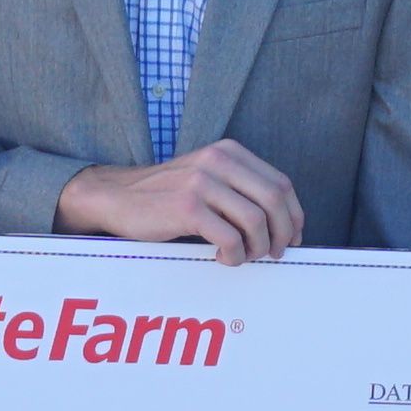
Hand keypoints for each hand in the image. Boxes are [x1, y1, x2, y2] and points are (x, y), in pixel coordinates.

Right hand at [56, 140, 302, 262]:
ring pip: (256, 221)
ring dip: (256, 248)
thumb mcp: (207, 179)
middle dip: (282, 234)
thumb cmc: (165, 197)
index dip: (294, 215)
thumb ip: (239, 190)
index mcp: (229, 152)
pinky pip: (230, 238)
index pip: (281, 184)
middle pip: (275, 201)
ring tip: (242, 257)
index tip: (292, 238)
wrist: (117, 198)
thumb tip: (281, 226)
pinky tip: (221, 258)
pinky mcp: (187, 207)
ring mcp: (202, 182)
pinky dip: (234, 255)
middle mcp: (219, 161)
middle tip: (273, 255)